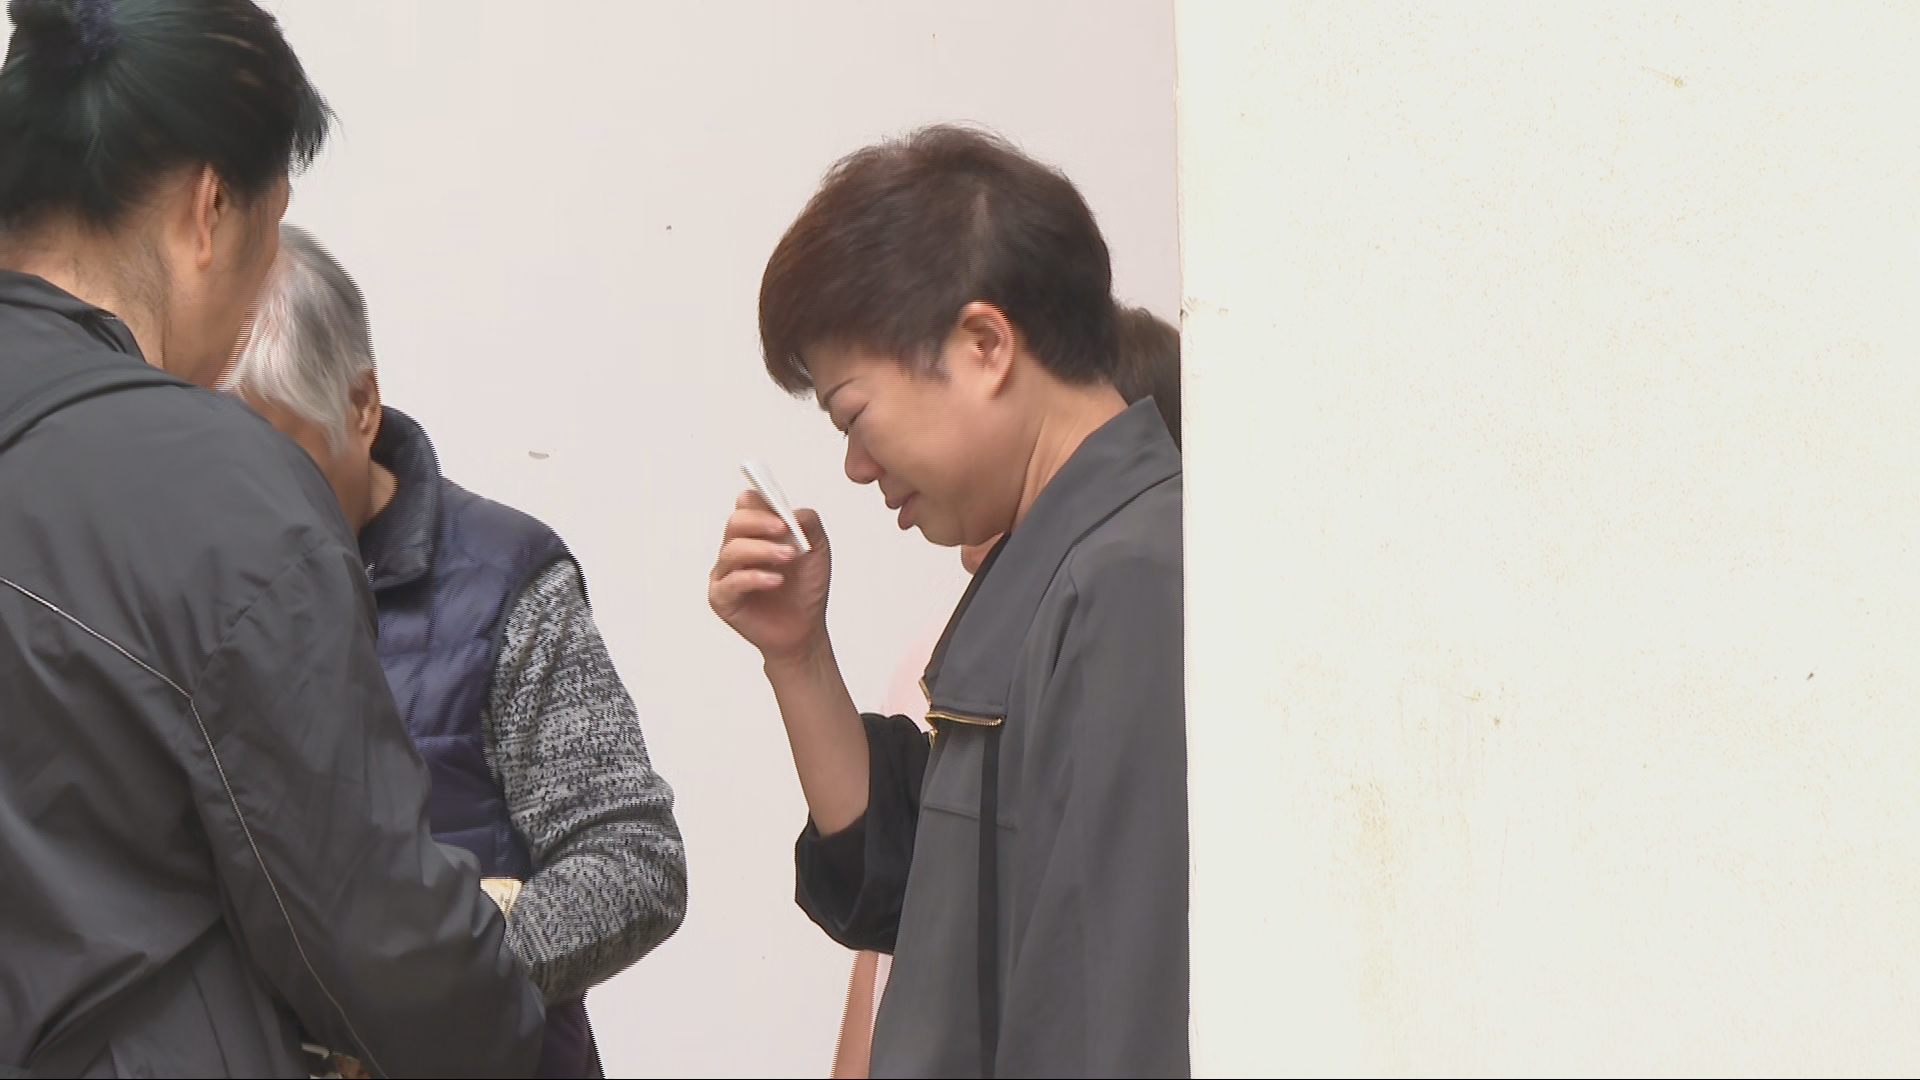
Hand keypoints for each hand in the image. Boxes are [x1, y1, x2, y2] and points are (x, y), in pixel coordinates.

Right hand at [709, 489, 831, 662]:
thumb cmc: (805, 589)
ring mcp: (726, 573)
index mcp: (756, 532)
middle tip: (783, 529)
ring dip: (763, 550)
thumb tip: (791, 511)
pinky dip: (755, 578)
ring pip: (732, 550)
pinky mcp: (722, 597)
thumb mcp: (817, 549)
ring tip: (788, 557)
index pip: (747, 505)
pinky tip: (776, 581)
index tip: (780, 507)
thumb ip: (807, 523)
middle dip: (760, 522)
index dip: (761, 502)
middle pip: (735, 523)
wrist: (805, 629)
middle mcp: (737, 549)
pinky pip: (731, 582)